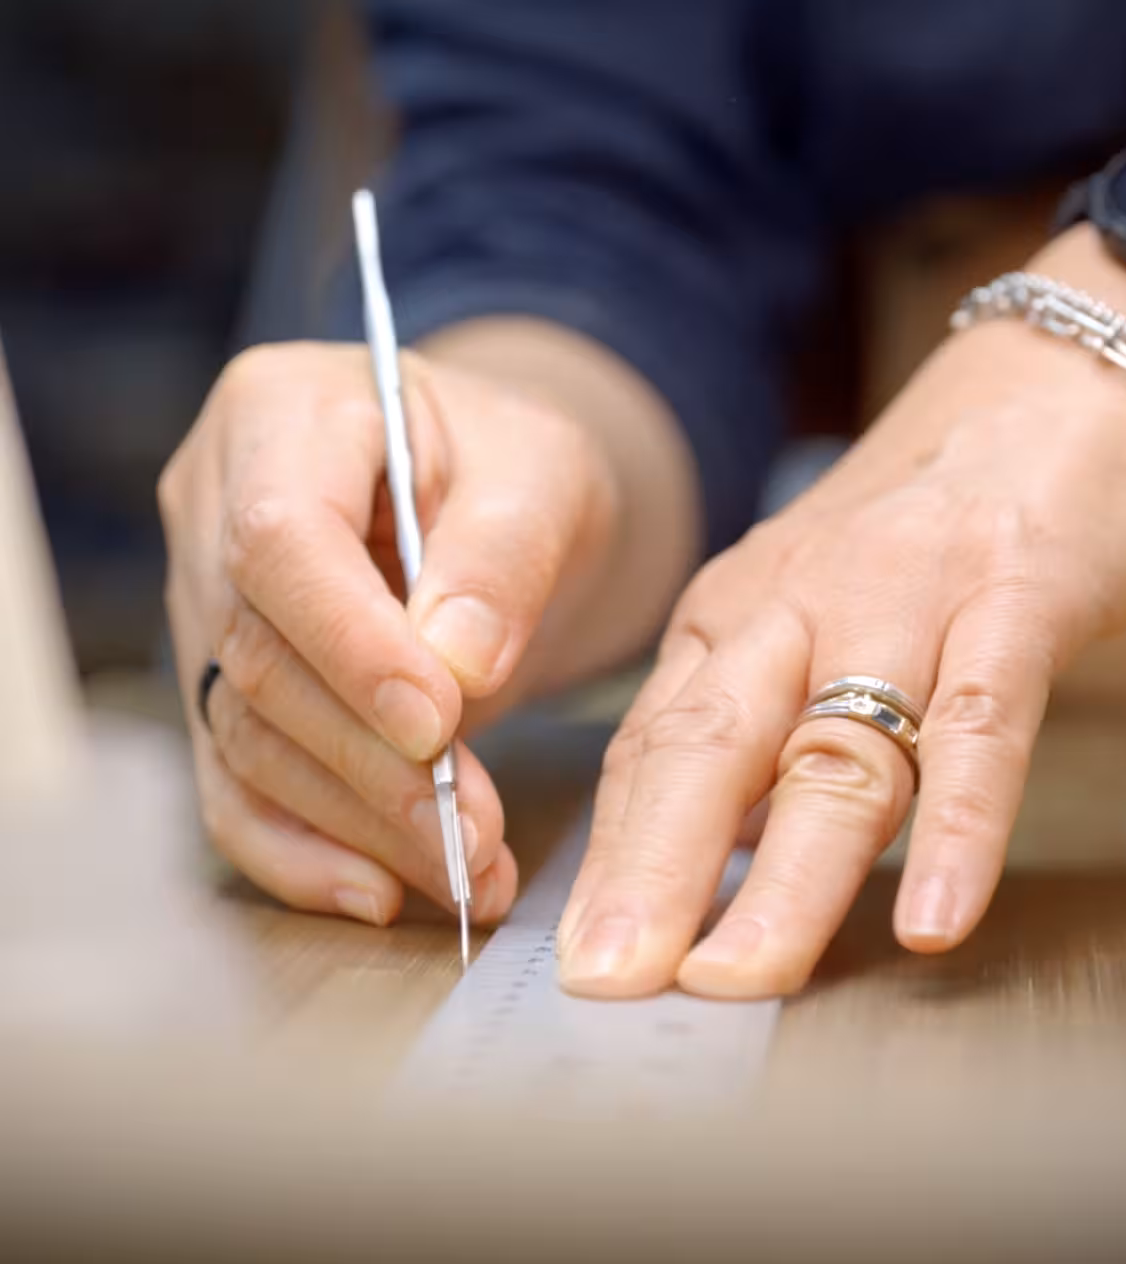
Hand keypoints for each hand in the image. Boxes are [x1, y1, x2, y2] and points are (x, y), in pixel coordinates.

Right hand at [160, 340, 622, 924]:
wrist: (499, 504)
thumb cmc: (518, 468)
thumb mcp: (542, 475)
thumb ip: (501, 555)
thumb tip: (456, 666)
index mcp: (283, 414)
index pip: (278, 541)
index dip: (350, 645)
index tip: (439, 724)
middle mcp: (217, 508)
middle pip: (261, 656)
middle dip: (373, 763)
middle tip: (476, 834)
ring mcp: (208, 605)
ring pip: (249, 738)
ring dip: (359, 823)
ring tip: (468, 872)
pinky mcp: (230, 690)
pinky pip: (238, 786)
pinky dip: (305, 852)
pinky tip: (381, 891)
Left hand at [556, 229, 1125, 998]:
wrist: (1069, 385)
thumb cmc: (934, 528)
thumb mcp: (819, 614)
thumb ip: (772, 730)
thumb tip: (718, 864)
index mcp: (738, 615)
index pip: (653, 748)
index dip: (616, 857)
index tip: (582, 961)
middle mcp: (800, 603)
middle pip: (712, 747)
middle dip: (654, 870)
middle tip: (612, 981)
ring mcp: (909, 597)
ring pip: (836, 749)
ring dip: (786, 875)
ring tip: (741, 980)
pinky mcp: (1019, 595)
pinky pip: (983, 721)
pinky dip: (959, 824)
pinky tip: (932, 917)